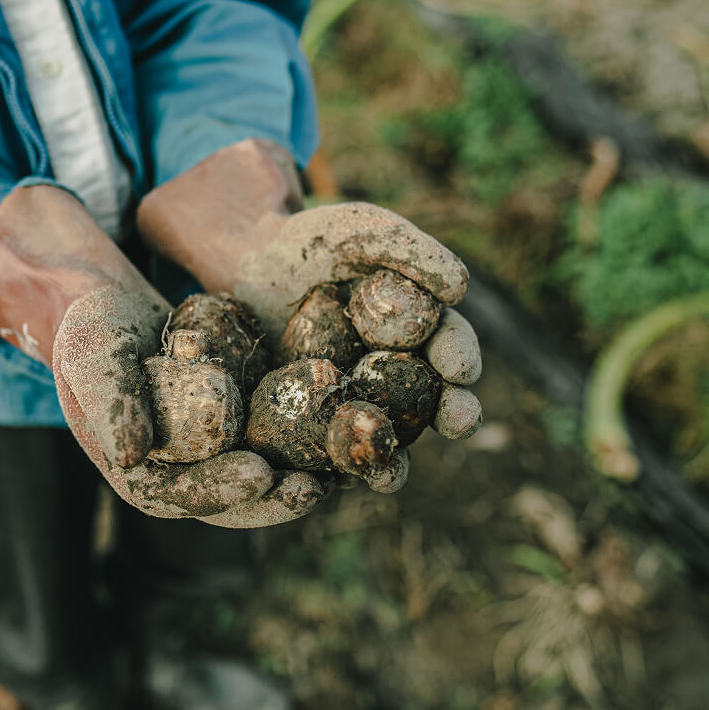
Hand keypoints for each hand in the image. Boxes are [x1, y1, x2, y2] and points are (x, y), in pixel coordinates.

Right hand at [0, 184, 323, 525]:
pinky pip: (274, 438)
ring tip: (338, 472)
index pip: (182, 497)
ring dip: (297, 477)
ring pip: (260, 474)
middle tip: (312, 488)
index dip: (221, 491)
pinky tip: (339, 429)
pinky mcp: (237, 423)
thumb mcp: (94, 359)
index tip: (260, 476)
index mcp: (139, 473)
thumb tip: (132, 456)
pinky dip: (304, 440)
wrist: (110, 305)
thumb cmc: (92, 331)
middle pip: (230, 498)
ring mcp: (211, 450)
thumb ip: (112, 404)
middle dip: (273, 498)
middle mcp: (179, 471)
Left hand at [137, 141, 484, 490]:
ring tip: (402, 468)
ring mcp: (358, 400)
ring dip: (400, 456)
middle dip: (452, 413)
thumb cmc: (313, 239)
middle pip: (434, 400)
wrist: (248, 261)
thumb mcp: (362, 230)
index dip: (459, 357)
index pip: (450, 345)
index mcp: (421, 329)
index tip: (459, 367)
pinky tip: (341, 479)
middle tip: (459, 422)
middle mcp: (398, 372)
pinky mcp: (315, 421)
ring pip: (389, 435)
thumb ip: (410, 251)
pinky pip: (332, 449)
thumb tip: (461, 290)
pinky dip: (339, 467)